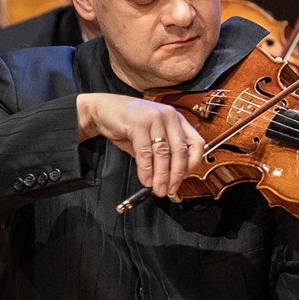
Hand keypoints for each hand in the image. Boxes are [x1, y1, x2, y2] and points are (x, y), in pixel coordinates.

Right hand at [76, 93, 204, 196]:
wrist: (103, 109)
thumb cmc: (128, 124)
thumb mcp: (151, 136)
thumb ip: (162, 153)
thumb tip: (171, 178)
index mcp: (177, 119)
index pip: (196, 143)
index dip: (192, 163)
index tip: (184, 178)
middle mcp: (169, 116)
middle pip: (180, 150)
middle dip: (176, 175)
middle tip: (170, 190)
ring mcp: (154, 117)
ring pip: (163, 153)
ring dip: (161, 175)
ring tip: (158, 189)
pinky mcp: (138, 123)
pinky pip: (145, 152)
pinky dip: (146, 169)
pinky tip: (145, 179)